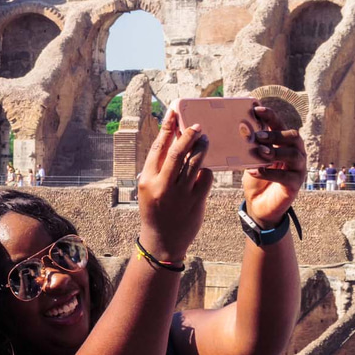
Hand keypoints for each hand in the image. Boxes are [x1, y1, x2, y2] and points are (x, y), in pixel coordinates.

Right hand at [136, 109, 212, 262]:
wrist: (162, 241)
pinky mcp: (195, 201)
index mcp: (147, 179)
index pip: (158, 148)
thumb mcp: (150, 188)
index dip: (166, 128)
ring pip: (195, 162)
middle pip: (177, 152)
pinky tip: (206, 169)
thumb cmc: (156, 210)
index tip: (173, 113)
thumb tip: (173, 140)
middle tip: (197, 125)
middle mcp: (162, 185)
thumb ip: (159, 168)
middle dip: (188, 135)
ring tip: (205, 141)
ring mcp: (180, 194)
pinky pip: (205, 177)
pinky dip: (207, 170)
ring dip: (202, 148)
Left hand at [244, 106, 306, 227]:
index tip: (257, 109)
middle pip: (292, 137)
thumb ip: (249, 146)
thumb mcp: (251, 159)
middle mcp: (296, 152)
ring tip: (259, 152)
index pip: (280, 125)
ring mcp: (298, 169)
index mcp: (285, 143)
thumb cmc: (256, 178)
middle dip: (275, 134)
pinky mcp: (295, 185)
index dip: (271, 116)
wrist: (259, 204)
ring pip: (293, 155)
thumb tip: (237, 129)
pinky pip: (285, 177)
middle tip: (257, 136)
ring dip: (275, 152)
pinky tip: (254, 171)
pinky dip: (269, 173)